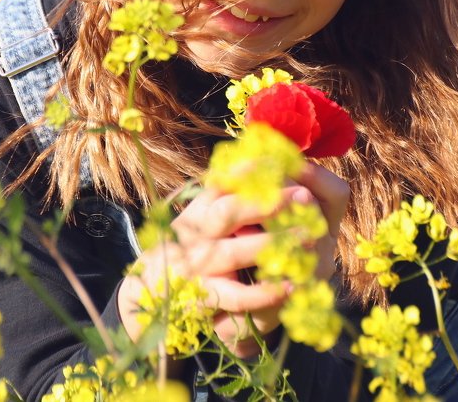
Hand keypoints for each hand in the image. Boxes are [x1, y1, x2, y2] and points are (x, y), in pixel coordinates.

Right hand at [117, 163, 348, 358]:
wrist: (150, 295)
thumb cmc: (189, 250)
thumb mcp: (200, 218)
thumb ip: (225, 195)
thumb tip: (265, 162)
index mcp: (197, 209)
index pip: (221, 180)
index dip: (249, 168)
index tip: (280, 160)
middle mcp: (192, 234)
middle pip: (226, 212)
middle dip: (267, 202)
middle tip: (302, 195)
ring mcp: (193, 265)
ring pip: (231, 253)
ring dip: (271, 244)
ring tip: (307, 237)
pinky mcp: (199, 297)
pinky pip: (233, 296)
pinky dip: (262, 293)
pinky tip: (289, 287)